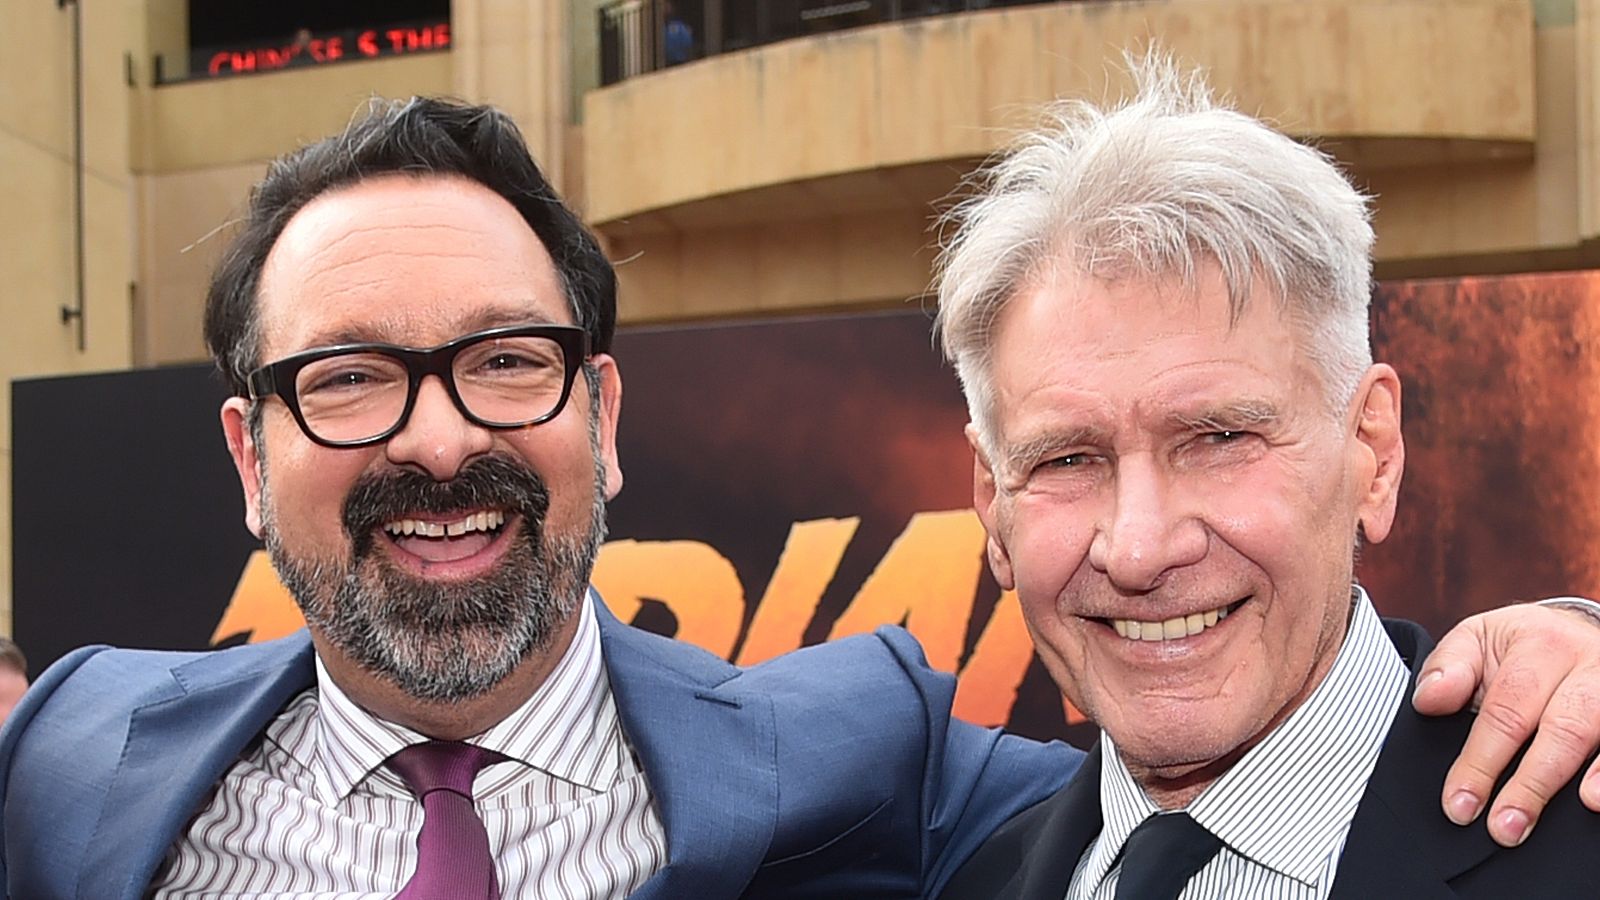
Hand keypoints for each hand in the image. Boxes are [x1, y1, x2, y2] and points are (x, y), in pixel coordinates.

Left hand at [1412, 600, 1599, 846]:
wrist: (1579, 630)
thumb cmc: (1522, 646)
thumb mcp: (1477, 641)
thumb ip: (1449, 668)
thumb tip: (1429, 700)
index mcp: (1538, 645)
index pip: (1505, 711)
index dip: (1480, 762)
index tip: (1459, 804)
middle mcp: (1587, 665)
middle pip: (1561, 730)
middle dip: (1530, 785)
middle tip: (1504, 828)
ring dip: (1590, 779)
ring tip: (1571, 813)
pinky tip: (1598, 798)